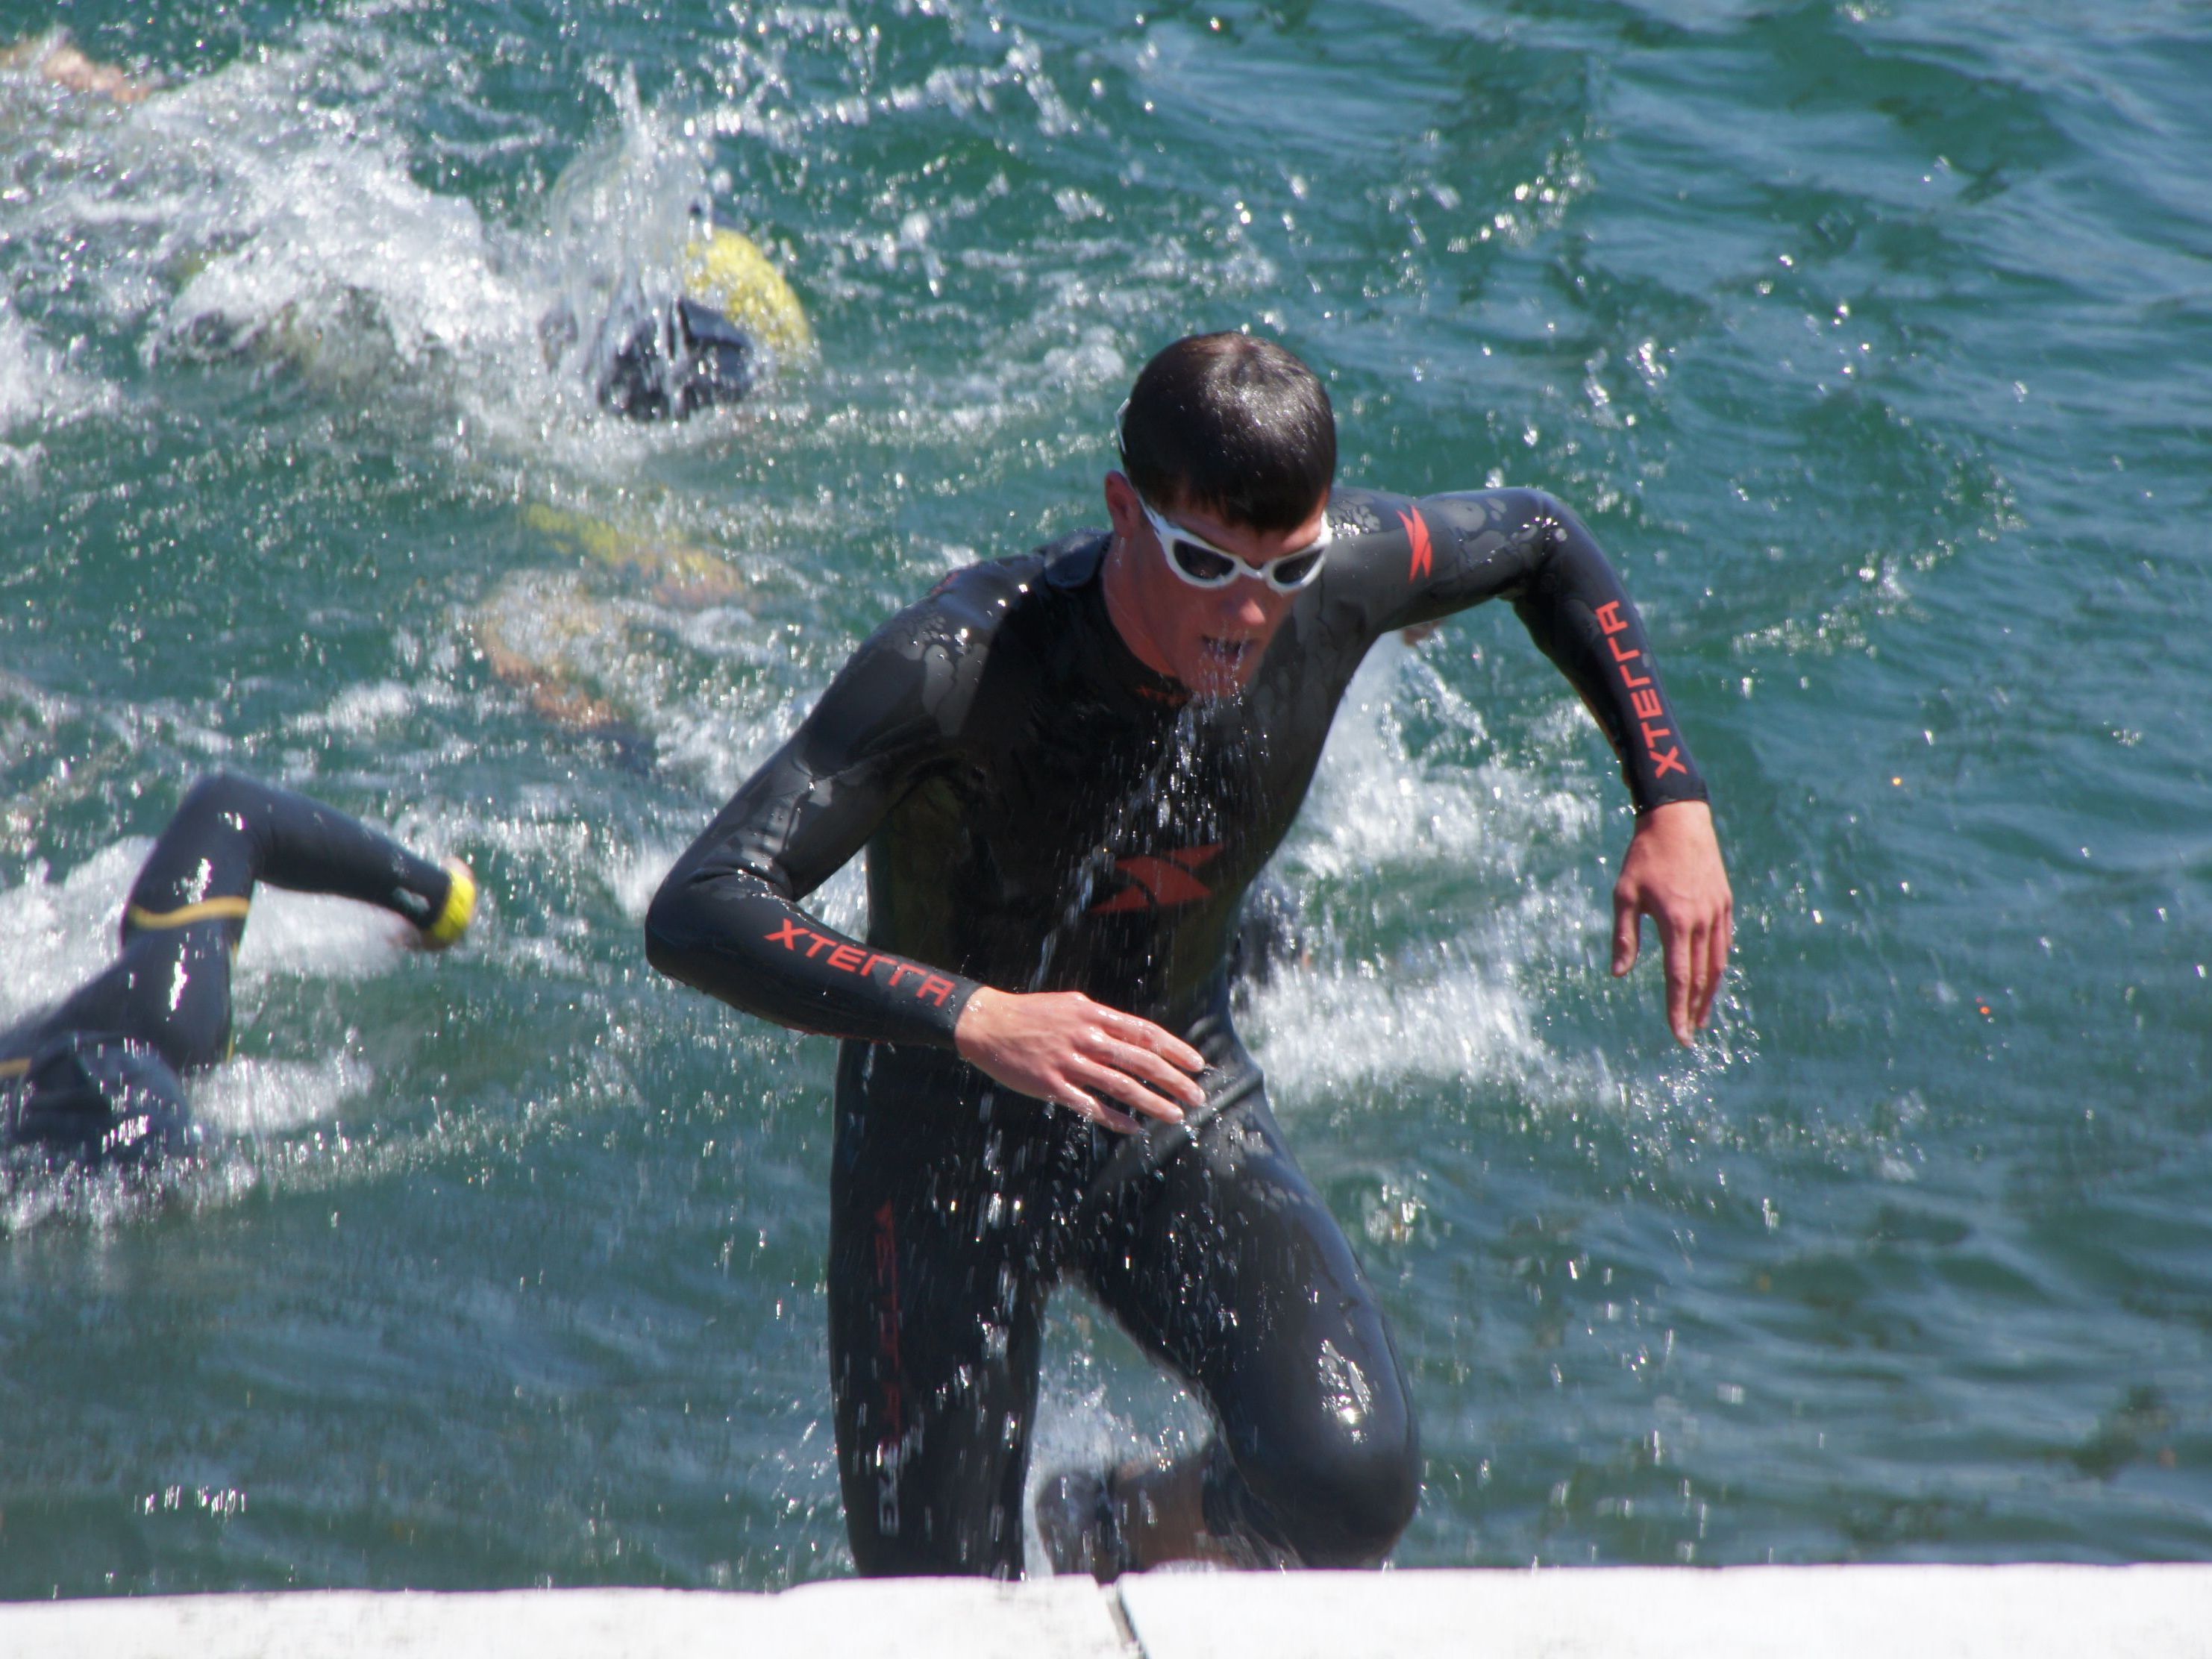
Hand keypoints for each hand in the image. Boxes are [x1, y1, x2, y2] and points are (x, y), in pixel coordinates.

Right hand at [954, 986, 1205, 1133]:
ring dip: (1152, 1102)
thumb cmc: (1032, 1014)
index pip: (1145, 1033)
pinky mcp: (1050, 1085)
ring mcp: (1068, 1062)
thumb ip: (1103, 1020)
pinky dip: (1115, 1118)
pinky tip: (1133, 1128)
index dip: (1175, 1049)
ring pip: (1121, 1085)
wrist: (986, 1023)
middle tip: (1197, 1096)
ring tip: (1175, 1115)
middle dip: (1174, 1080)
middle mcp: (1086, 1037)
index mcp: (1094, 1016)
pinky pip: (1090, 1106)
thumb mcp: (1072, 1006)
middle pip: (1140, 1060)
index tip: (1197, 1065)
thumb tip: (1136, 1035)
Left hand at [1612, 799, 1732, 1044]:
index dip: (1678, 1010)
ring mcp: (1718, 911)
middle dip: (1695, 1009)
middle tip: (1689, 1035)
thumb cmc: (1644, 856)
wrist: (1679, 819)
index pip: (1679, 977)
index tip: (1678, 1036)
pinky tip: (1711, 977)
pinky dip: (1718, 965)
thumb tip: (1618, 974)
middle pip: (1702, 976)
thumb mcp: (1624, 895)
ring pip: (1718, 962)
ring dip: (1711, 992)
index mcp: (1676, 921)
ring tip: (1702, 1015)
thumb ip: (1624, 936)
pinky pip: (1724, 942)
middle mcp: (1702, 920)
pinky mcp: (1724, 902)